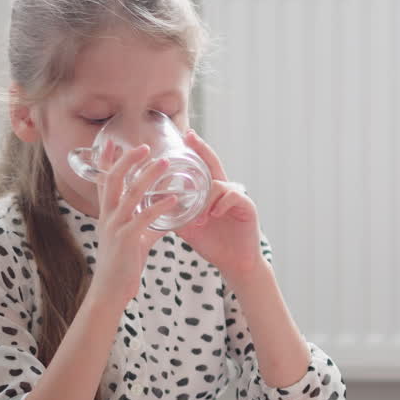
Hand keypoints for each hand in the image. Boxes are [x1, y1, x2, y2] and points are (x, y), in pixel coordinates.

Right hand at [88, 141, 178, 306]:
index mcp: (107, 214)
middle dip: (127, 160)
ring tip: (164, 163)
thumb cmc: (122, 265)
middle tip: (144, 146)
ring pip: (130, 194)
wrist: (110, 291)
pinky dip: (159, 207)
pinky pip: (143, 218)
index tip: (110, 142)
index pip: (103, 181)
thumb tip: (167, 215)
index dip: (105, 161)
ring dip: (148, 176)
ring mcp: (115, 227)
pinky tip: (173, 199)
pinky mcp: (126, 240)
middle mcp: (108, 216)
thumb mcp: (135, 239)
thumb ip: (149, 224)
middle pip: (114, 180)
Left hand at [175, 129, 264, 280]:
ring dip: (204, 201)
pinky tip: (213, 216)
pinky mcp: (248, 207)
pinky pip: (232, 197)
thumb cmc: (213, 244)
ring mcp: (238, 197)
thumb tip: (151, 207)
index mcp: (212, 193)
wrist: (235, 264)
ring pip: (218, 185)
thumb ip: (175, 214)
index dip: (196, 151)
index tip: (185, 135)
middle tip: (190, 136)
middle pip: (214, 164)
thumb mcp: (189, 227)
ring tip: (198, 220)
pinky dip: (220, 205)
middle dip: (202, 149)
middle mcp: (226, 190)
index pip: (203, 168)